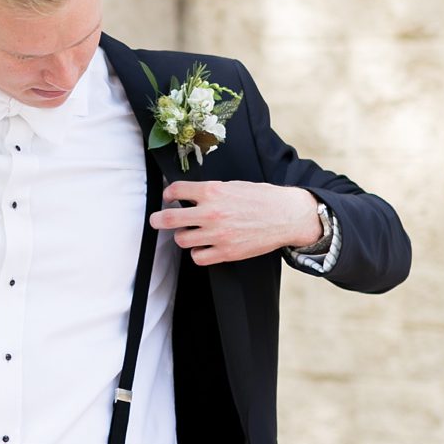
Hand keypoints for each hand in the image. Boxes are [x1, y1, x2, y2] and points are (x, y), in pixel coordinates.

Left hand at [150, 180, 321, 264]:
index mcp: (212, 192)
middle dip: (158, 219)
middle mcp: (211, 213)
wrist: (287, 215)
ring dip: (183, 236)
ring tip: (191, 233)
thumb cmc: (262, 198)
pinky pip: (198, 257)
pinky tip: (203, 247)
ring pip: (182, 239)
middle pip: (168, 218)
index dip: (168, 194)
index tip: (168, 197)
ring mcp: (217, 235)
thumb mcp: (234, 186)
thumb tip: (190, 197)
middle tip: (156, 220)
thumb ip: (210, 192)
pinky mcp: (226, 252)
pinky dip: (198, 253)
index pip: (175, 190)